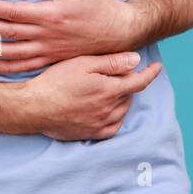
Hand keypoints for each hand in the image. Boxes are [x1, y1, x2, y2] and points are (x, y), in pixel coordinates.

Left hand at [0, 0, 141, 73]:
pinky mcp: (54, 59)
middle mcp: (46, 34)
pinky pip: (27, 66)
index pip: (12, 10)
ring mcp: (49, 49)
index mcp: (50, 14)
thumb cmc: (101, 6)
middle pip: (7, 32)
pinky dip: (9, 67)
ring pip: (13, 52)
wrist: (120, 33)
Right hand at [20, 52, 162, 141]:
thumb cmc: (56, 81)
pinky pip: (112, 128)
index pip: (139, 82)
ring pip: (122, 111)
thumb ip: (112, 62)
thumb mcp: (83, 64)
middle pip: (129, 95)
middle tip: (120, 72)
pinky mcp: (90, 134)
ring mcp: (100, 124)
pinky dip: (115, 118)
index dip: (150, 73)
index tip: (157, 67)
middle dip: (129, 83)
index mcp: (109, 90)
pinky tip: (108, 110)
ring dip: (123, 99)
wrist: (34, 107)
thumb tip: (137, 60)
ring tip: (112, 88)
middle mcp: (108, 109)